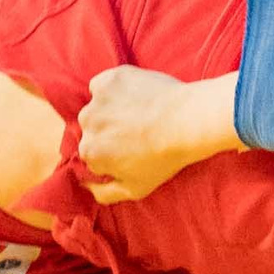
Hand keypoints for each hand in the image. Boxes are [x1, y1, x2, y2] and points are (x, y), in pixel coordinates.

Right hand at [79, 67, 242, 203]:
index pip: (93, 154)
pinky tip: (135, 96)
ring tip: (139, 113)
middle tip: (137, 130)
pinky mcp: (109, 80)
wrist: (188, 122)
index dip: (111, 152)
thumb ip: (104, 193)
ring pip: (96, 107)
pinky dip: (113, 89)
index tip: (130, 148)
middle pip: (92, 129)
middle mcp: (87, 126)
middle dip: (108, 131)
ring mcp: (97, 101)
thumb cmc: (164, 158)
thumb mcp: (135, 189)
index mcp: (90, 153)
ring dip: (109, 110)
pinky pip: (102, 85)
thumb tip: (85, 187)